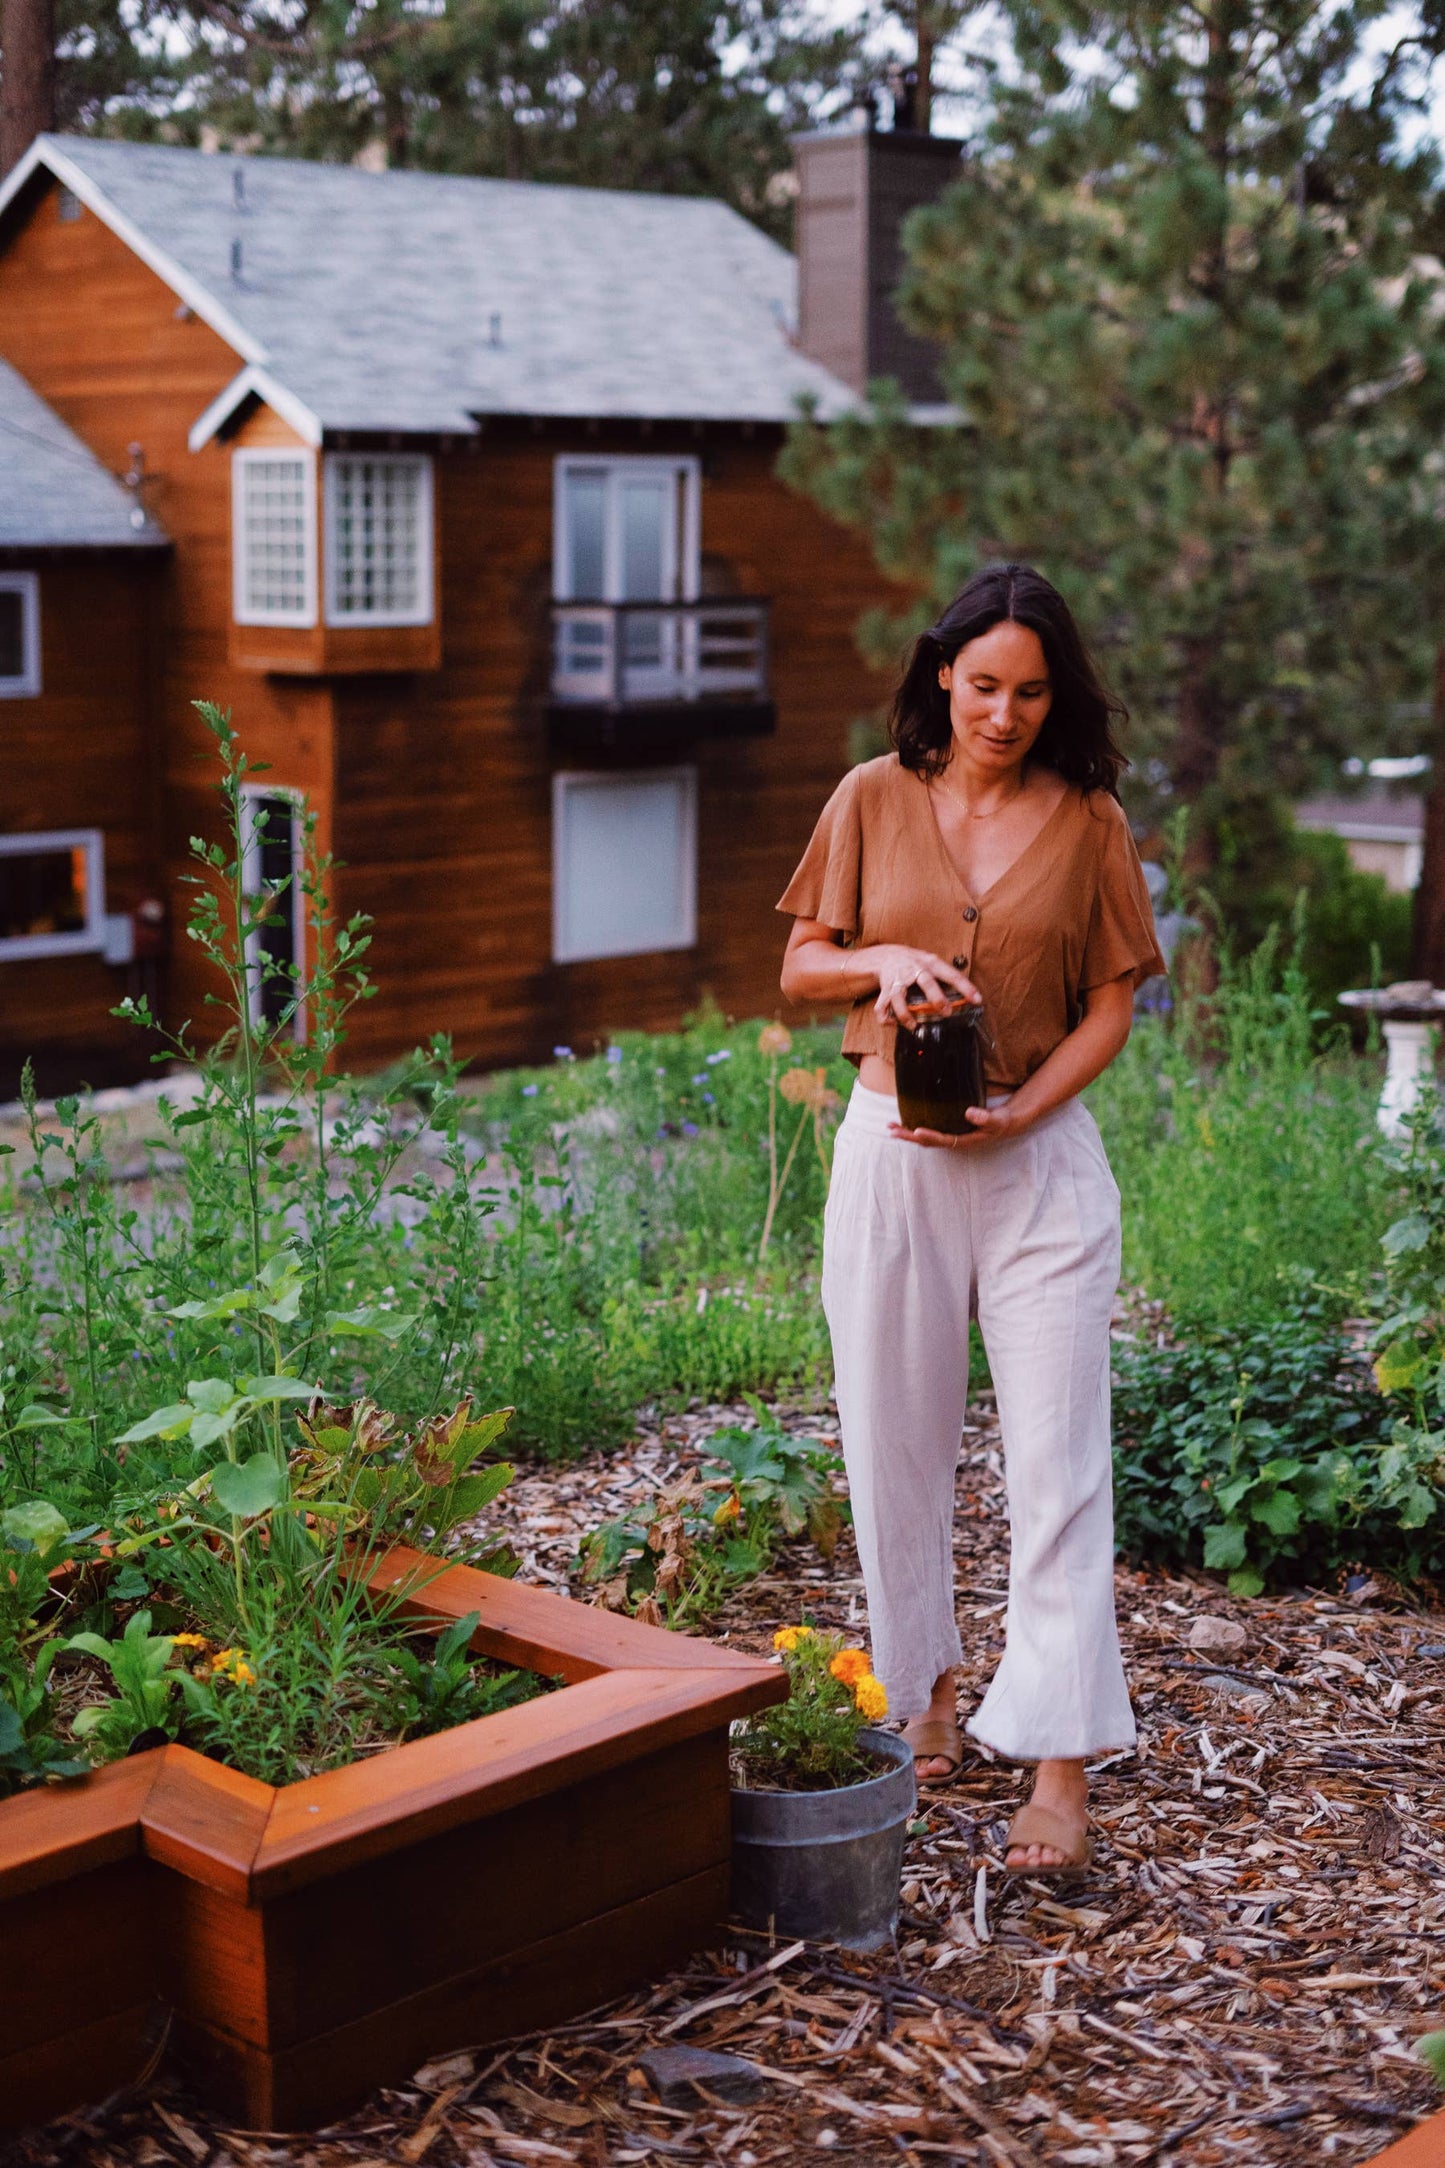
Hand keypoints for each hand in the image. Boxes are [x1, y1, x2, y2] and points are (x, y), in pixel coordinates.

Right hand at [870, 947, 981, 1029]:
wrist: (887, 956)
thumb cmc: (915, 963)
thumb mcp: (932, 963)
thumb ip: (947, 978)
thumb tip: (969, 997)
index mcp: (930, 963)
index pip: (951, 974)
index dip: (965, 987)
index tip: (977, 1000)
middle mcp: (913, 970)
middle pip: (926, 982)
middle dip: (936, 998)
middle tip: (946, 1012)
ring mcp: (897, 980)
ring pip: (898, 998)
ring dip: (905, 1014)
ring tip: (913, 1026)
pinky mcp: (885, 990)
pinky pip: (882, 1007)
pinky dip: (886, 1019)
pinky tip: (894, 1024)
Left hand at [888, 1101, 1030, 1150]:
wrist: (1004, 1125)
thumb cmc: (1000, 1122)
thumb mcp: (997, 1120)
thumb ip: (984, 1118)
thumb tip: (969, 1112)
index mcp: (964, 1141)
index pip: (943, 1140)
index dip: (930, 1136)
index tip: (917, 1131)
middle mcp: (953, 1141)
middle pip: (927, 1142)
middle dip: (909, 1136)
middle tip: (892, 1130)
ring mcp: (949, 1136)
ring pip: (924, 1138)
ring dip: (907, 1133)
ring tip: (890, 1127)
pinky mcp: (948, 1130)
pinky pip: (928, 1130)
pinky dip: (914, 1127)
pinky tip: (902, 1121)